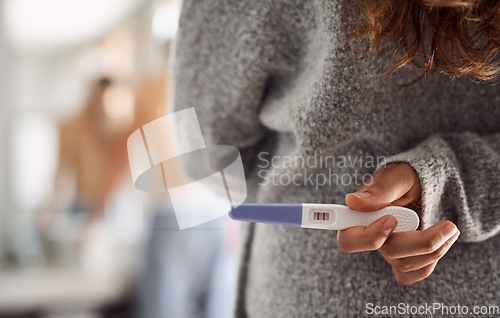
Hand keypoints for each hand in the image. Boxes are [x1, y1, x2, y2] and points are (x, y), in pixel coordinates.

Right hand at [337, 163, 459, 284]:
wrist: (424, 186)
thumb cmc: (405, 178)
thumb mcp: (396, 177)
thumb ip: (378, 190)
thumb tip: (352, 201)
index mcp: (359, 216)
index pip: (348, 239)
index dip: (368, 237)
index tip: (391, 219)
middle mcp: (370, 236)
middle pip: (387, 252)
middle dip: (421, 241)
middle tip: (447, 225)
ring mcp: (387, 251)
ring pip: (406, 264)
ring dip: (435, 247)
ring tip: (451, 227)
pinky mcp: (403, 260)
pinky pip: (414, 272)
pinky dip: (432, 259)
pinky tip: (442, 241)